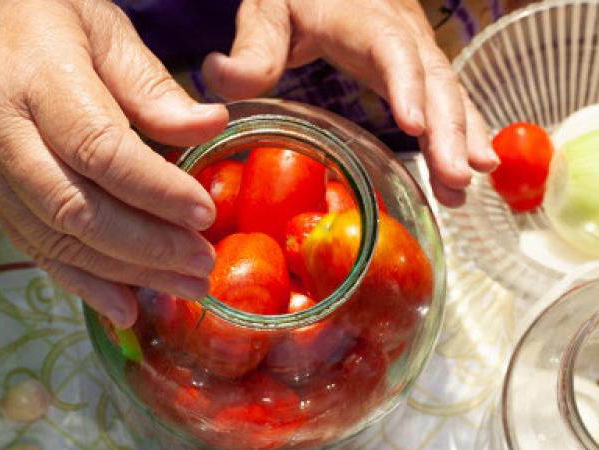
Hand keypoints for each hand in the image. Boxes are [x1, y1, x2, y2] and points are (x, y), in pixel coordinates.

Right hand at [0, 0, 229, 327]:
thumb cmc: (26, 14)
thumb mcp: (95, 25)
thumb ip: (148, 84)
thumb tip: (208, 128)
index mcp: (35, 79)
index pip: (99, 148)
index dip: (155, 189)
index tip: (204, 213)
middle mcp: (1, 135)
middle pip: (75, 209)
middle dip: (147, 247)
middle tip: (203, 265)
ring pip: (56, 241)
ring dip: (125, 274)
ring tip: (184, 289)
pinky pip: (34, 250)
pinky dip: (82, 283)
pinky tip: (124, 306)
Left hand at [201, 0, 498, 205]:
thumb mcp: (267, 10)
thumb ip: (251, 48)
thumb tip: (222, 78)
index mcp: (364, 17)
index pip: (392, 49)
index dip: (407, 86)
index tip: (415, 127)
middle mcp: (401, 31)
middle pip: (432, 79)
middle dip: (447, 130)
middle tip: (453, 177)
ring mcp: (415, 49)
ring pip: (448, 92)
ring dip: (460, 140)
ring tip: (464, 188)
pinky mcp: (417, 66)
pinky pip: (446, 98)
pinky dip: (462, 132)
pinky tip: (470, 168)